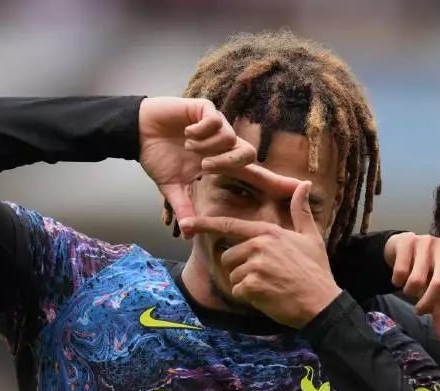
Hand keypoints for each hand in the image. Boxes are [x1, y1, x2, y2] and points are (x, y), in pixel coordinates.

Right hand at [139, 96, 286, 223]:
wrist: (137, 132)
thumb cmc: (158, 157)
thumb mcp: (172, 188)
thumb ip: (184, 207)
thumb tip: (187, 232)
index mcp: (222, 164)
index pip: (255, 175)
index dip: (278, 182)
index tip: (302, 188)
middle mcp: (224, 145)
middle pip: (248, 154)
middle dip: (228, 162)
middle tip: (204, 167)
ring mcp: (216, 126)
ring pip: (231, 137)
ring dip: (209, 147)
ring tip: (189, 148)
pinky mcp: (205, 109)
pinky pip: (216, 121)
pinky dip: (201, 131)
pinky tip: (187, 134)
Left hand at [178, 182, 341, 327]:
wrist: (321, 303)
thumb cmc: (316, 271)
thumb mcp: (311, 237)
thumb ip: (301, 211)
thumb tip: (304, 184)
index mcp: (268, 232)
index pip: (230, 226)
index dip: (205, 224)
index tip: (186, 224)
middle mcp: (258, 245)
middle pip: (229, 256)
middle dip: (241, 268)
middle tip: (266, 276)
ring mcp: (254, 266)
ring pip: (233, 275)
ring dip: (246, 284)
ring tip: (270, 286)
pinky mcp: (252, 286)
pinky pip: (238, 291)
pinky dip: (250, 297)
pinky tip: (269, 297)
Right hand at [386, 233, 439, 342]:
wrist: (400, 250)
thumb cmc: (427, 273)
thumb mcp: (438, 295)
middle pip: (439, 285)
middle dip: (426, 301)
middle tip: (420, 308)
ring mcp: (427, 243)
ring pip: (416, 281)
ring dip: (410, 291)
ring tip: (411, 287)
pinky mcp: (408, 241)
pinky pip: (401, 273)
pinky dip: (397, 281)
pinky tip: (399, 275)